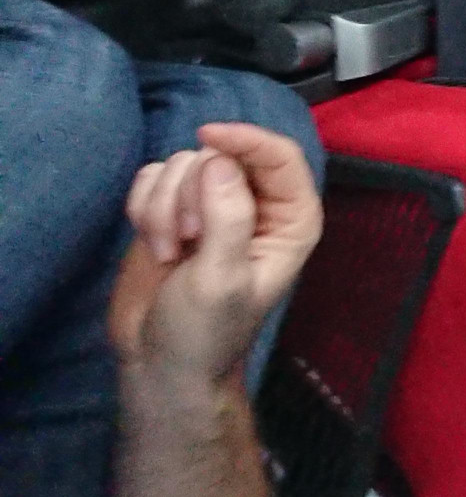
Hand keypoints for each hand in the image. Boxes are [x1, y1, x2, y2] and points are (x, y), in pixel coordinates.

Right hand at [108, 124, 323, 387]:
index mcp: (291, 218)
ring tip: (171, 252)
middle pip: (222, 154)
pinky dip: (143, 206)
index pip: (278, 155)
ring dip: (163, 206)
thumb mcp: (221, 279)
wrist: (161, 362)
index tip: (206, 135)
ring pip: (182, 164)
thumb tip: (219, 161)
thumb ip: (227, 219)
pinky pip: (153, 176)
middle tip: (186, 240)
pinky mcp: (172, 208)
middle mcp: (257, 204)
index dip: (245, 138)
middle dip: (191, 192)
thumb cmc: (205, 330)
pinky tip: (155, 244)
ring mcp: (212, 203)